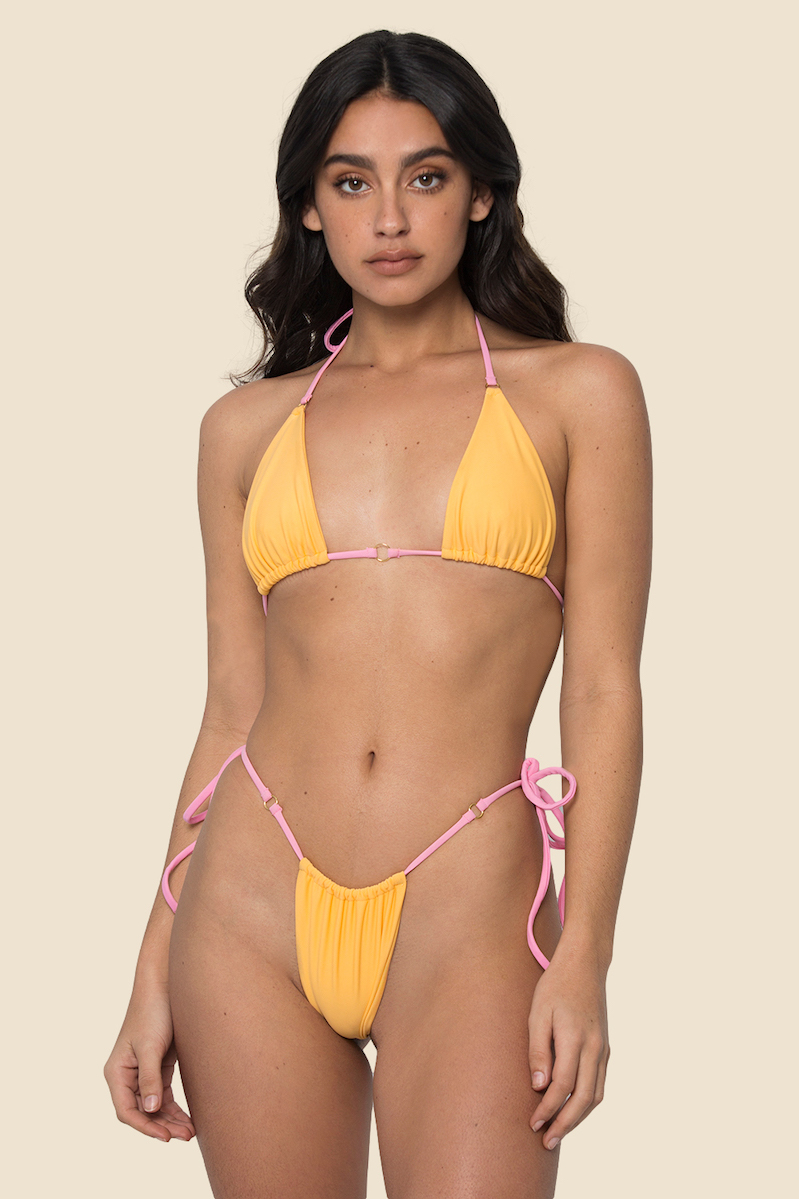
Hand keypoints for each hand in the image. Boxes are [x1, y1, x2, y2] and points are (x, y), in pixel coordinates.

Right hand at [104, 984, 194, 1141]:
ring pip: (154, 1106)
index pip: (126, 1111)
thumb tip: (150, 1109)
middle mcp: (126, 1076)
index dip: (145, 1127)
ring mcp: (142, 1072)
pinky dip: (174, 1107)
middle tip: (185, 1136)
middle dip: (162, 1126)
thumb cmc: (153, 1012)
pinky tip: (188, 1118)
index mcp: (116, 1072)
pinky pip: (164, 1095)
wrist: (165, 986)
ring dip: (170, 1120)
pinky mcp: (157, 1066)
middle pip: (141, 1112)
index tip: (165, 1136)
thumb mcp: (150, 1047)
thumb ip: (149, 1079)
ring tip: (190, 1132)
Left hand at [527, 947, 609, 1149]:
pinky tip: (572, 1108)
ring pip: (596, 1095)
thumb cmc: (555, 986)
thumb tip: (540, 1086)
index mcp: (576, 1038)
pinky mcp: (605, 1048)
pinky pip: (599, 1083)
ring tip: (558, 1131)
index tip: (532, 1123)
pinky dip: (587, 1102)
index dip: (547, 1109)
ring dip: (578, 1118)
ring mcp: (603, 1049)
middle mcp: (595, 1048)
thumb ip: (538, 1050)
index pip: (563, 1086)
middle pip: (583, 1099)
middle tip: (546, 1141)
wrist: (585, 965)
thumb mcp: (538, 1013)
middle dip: (565, 1124)